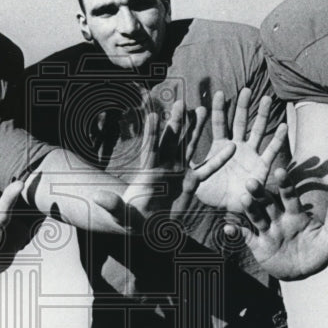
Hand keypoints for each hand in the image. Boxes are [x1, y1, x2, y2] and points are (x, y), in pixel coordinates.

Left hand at [91, 100, 232, 229]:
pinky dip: (218, 159)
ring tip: (203, 109)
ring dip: (195, 129)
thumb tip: (97, 197)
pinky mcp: (191, 182)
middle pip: (171, 141)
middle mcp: (164, 168)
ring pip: (188, 146)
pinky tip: (230, 147)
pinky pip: (207, 169)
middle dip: (176, 122)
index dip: (151, 134)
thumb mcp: (120, 215)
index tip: (153, 115)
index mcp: (147, 174)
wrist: (146, 226)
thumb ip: (111, 205)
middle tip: (181, 102)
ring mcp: (179, 172)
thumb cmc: (131, 220)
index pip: (150, 150)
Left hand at [193, 88, 286, 212]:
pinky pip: (271, 151)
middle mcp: (237, 147)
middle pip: (241, 121)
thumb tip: (167, 149)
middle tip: (247, 89)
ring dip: (262, 115)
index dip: (220, 109)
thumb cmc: (210, 192)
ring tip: (267, 98)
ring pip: (258, 130)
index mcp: (220, 146)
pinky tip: (284, 126)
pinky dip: (278, 139)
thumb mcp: (194, 175)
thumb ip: (184, 161)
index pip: (220, 123)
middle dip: (244, 105)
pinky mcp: (261, 167)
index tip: (219, 93)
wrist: (227, 209)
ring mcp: (251, 155)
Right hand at [224, 171, 327, 279]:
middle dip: (260, 193)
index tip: (281, 171)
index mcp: (295, 214)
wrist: (304, 271)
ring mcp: (267, 231)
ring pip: (256, 217)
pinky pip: (245, 237)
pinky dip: (236, 232)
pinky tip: (228, 228)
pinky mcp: (258, 245)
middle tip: (251, 181)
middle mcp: (278, 219)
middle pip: (268, 203)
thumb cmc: (318, 252)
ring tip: (242, 199)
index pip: (289, 196)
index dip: (285, 184)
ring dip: (249, 208)